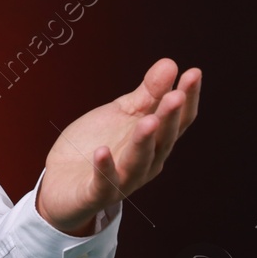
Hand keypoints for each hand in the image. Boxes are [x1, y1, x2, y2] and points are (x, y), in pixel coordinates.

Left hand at [35, 58, 200, 234]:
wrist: (62, 183)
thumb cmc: (97, 146)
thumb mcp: (121, 114)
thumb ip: (146, 93)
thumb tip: (170, 64)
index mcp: (155, 143)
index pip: (177, 121)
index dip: (187, 98)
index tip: (194, 73)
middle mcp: (145, 164)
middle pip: (162, 140)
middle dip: (169, 118)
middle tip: (176, 95)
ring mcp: (122, 181)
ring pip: (138, 162)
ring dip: (143, 142)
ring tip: (149, 121)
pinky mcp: (96, 193)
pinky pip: (103, 182)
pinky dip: (104, 168)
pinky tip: (102, 151)